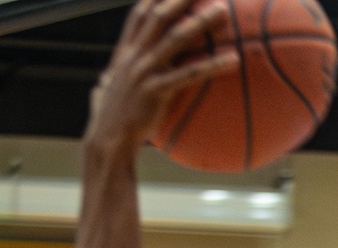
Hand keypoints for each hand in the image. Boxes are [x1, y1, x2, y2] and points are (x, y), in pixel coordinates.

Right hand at [85, 0, 237, 154]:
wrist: (107, 144)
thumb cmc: (111, 123)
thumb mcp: (107, 94)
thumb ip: (109, 83)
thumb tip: (103, 85)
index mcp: (124, 54)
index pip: (139, 15)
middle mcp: (134, 57)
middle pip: (158, 17)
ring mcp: (144, 72)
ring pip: (175, 38)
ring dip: (200, 22)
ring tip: (223, 11)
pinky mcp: (156, 91)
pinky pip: (189, 74)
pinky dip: (212, 65)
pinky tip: (234, 60)